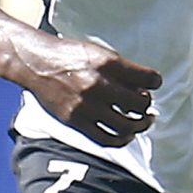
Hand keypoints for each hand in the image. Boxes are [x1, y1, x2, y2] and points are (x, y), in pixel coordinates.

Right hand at [14, 34, 162, 148]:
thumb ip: (121, 70)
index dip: (155, 82)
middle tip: (146, 105)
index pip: (147, 79)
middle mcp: (98, 85)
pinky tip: (126, 134)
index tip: (153, 85)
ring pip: (126, 125)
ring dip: (140, 125)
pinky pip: (106, 138)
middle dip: (147, 105)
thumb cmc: (70, 55)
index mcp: (107, 64)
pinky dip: (121, 139)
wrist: (37, 64)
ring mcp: (86, 105)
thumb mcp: (99, 52)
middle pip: (138, 104)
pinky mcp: (76, 121)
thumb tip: (143, 89)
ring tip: (142, 121)